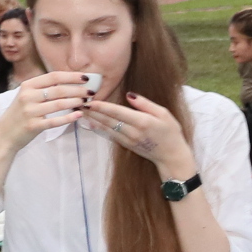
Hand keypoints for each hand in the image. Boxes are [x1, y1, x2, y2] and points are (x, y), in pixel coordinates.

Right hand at [0, 71, 95, 152]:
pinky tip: (78, 115)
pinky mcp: (33, 125)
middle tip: (91, 91)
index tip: (85, 77)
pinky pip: (55, 121)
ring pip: (59, 104)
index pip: (53, 76)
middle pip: (59, 90)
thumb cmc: (20, 114)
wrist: (4, 135)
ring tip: (86, 102)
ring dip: (76, 102)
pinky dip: (69, 117)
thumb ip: (43, 89)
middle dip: (78, 90)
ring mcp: (30, 111)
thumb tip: (69, 82)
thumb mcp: (27, 96)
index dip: (71, 76)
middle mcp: (28, 96)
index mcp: (28, 85)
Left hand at [78, 91, 199, 180]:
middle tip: (79, 103)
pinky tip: (91, 123)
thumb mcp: (164, 113)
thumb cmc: (171, 132)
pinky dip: (100, 128)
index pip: (118, 112)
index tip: (90, 101)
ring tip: (81, 111)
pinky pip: (110, 135)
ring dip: (93, 120)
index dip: (103, 107)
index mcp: (142, 122)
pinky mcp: (127, 145)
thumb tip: (129, 95)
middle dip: (93, 112)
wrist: (172, 156)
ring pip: (107, 128)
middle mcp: (133, 132)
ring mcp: (128, 140)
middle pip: (108, 120)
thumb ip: (145, 104)